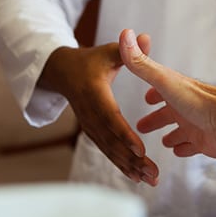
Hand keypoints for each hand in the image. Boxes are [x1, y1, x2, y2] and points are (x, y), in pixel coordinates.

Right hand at [41, 39, 158, 185]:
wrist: (63, 74)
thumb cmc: (90, 60)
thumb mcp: (107, 52)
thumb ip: (127, 50)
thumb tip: (144, 36)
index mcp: (94, 93)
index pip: (111, 116)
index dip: (125, 134)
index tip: (141, 149)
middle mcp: (90, 114)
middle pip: (112, 140)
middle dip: (132, 159)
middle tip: (153, 173)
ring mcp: (89, 126)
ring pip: (109, 150)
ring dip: (129, 166)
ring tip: (149, 180)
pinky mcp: (92, 132)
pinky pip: (107, 150)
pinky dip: (120, 164)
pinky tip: (136, 176)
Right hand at [118, 29, 215, 158]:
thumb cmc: (198, 101)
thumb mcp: (163, 80)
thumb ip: (142, 64)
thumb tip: (125, 35)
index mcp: (176, 91)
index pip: (161, 89)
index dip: (152, 93)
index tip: (145, 97)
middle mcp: (187, 107)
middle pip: (169, 113)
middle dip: (156, 119)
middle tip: (143, 126)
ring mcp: (197, 124)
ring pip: (181, 130)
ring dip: (173, 134)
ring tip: (164, 141)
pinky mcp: (204, 141)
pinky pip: (193, 146)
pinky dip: (185, 148)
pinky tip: (179, 151)